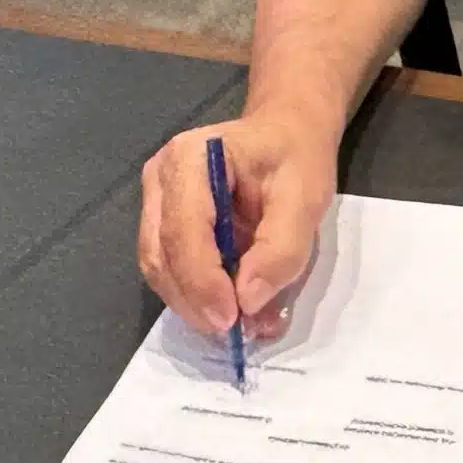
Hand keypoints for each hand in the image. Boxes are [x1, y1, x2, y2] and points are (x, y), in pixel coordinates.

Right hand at [138, 109, 337, 340]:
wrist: (288, 130)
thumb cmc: (297, 155)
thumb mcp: (306, 196)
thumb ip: (281, 248)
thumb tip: (248, 300)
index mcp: (191, 158)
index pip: (183, 230)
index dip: (202, 281)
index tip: (231, 319)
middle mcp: (160, 177)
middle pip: (162, 255)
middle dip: (195, 301)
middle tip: (236, 332)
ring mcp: (156, 200)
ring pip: (160, 269)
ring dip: (194, 304)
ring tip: (238, 324)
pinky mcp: (161, 221)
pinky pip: (169, 268)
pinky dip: (196, 295)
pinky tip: (230, 307)